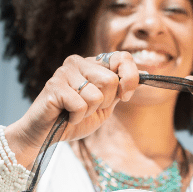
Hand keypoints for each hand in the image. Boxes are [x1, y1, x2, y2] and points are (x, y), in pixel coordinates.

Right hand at [9, 52, 139, 153]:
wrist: (48, 134)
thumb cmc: (77, 119)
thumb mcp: (106, 105)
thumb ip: (121, 89)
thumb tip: (144, 74)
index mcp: (93, 64)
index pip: (122, 57)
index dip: (130, 78)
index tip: (125, 96)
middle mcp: (79, 62)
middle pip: (112, 80)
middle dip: (106, 102)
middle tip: (89, 107)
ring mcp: (65, 72)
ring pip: (97, 95)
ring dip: (90, 111)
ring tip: (76, 111)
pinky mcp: (54, 85)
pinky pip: (81, 105)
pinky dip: (77, 117)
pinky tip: (66, 115)